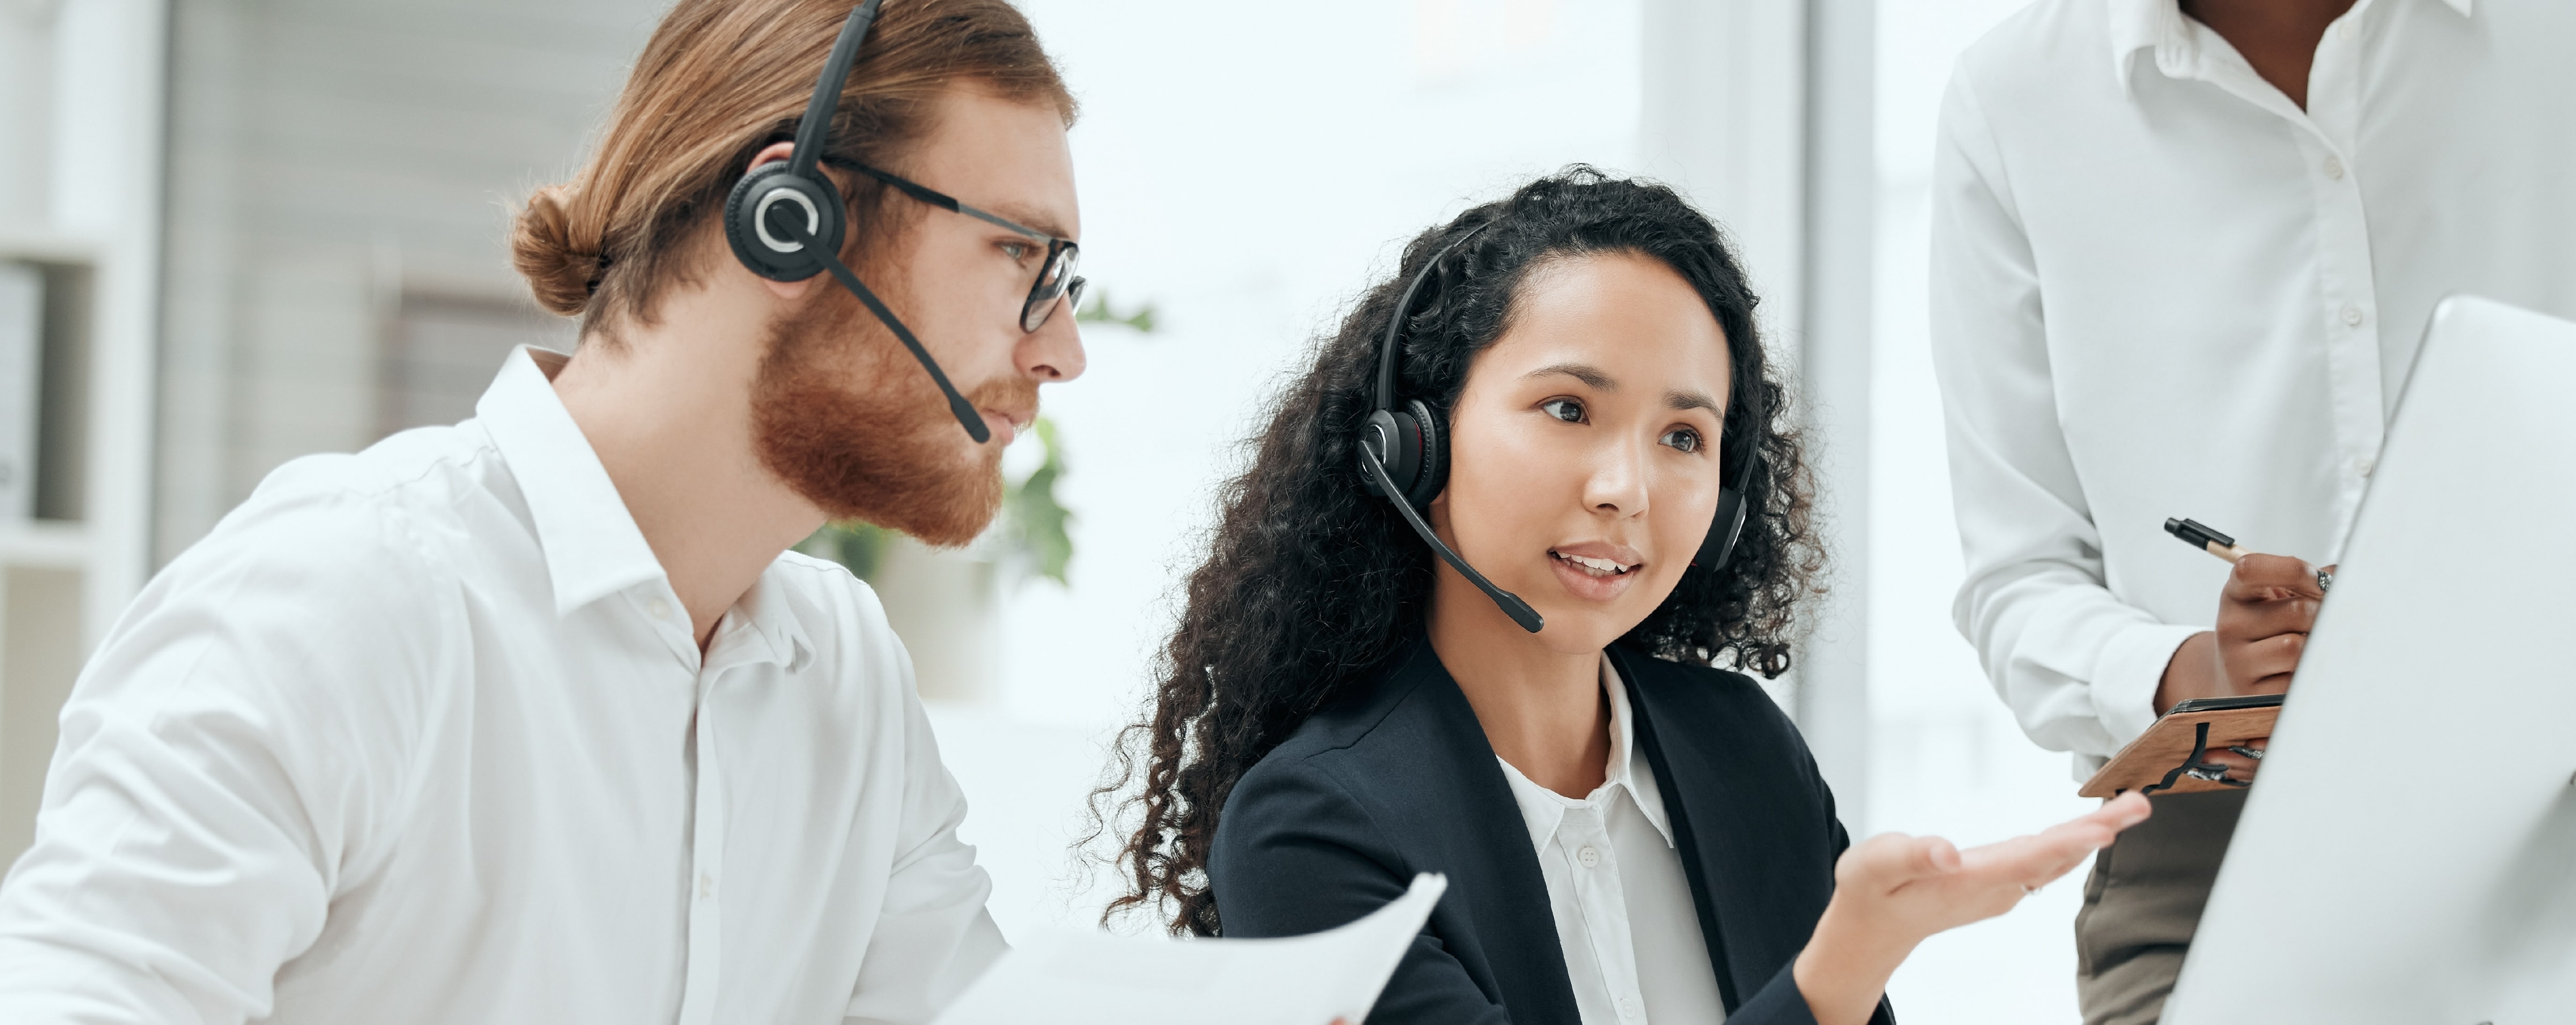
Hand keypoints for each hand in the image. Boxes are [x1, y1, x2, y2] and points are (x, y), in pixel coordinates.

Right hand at [1792, 795, 2151, 1024]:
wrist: (1872, 928)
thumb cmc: (1870, 892)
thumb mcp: (1874, 868)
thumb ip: (1909, 855)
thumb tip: (1948, 849)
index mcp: (1968, 881)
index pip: (2028, 859)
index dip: (2069, 842)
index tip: (2107, 826)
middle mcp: (1995, 887)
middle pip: (2056, 857)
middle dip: (2100, 830)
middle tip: (2140, 804)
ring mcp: (2001, 888)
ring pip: (2056, 860)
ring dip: (2094, 835)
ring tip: (2129, 808)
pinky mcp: (2000, 883)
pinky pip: (2046, 861)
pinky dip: (2072, 842)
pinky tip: (2090, 830)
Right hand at [2153, 555, 2332, 780]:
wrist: (2234, 675)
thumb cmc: (2267, 630)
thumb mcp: (2273, 597)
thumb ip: (2306, 581)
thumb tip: (2343, 577)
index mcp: (2235, 594)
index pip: (2251, 569)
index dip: (2293, 569)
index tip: (2320, 580)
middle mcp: (2230, 626)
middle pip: (2296, 611)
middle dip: (2323, 614)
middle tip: (2327, 619)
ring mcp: (2238, 662)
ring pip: (2297, 648)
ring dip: (2316, 646)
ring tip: (2313, 645)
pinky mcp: (2254, 694)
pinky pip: (2297, 680)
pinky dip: (2309, 672)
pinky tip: (2302, 668)